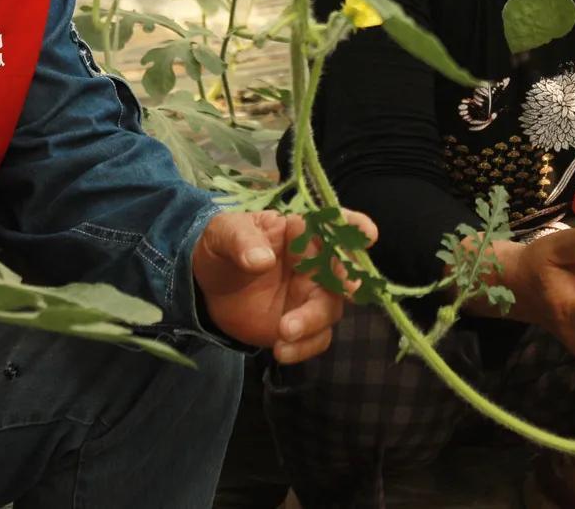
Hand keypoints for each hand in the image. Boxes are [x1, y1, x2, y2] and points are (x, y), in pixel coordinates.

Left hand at [191, 208, 377, 364]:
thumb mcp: (223, 233)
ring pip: (331, 308)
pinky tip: (280, 351)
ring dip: (313, 321)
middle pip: (342, 271)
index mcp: (301, 232)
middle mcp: (315, 263)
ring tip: (284, 331)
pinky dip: (304, 348)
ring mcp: (311, 295)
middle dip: (346, 280)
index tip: (367, 235)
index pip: (333, 224)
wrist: (207, 285)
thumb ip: (241, 241)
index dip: (354, 227)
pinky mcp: (302, 325)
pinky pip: (316, 339)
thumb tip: (262, 260)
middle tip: (346, 289)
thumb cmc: (221, 247)